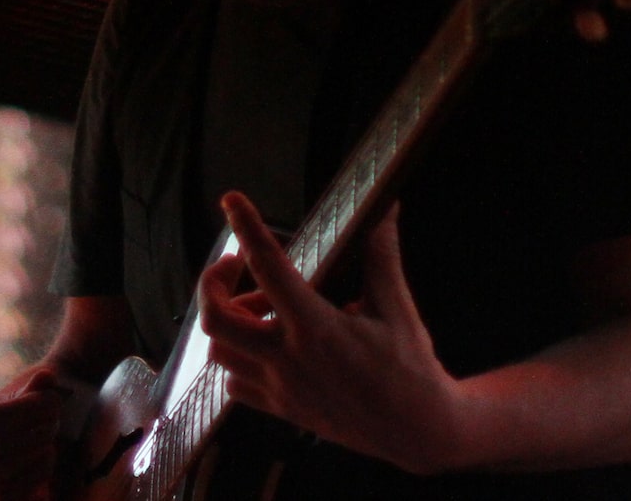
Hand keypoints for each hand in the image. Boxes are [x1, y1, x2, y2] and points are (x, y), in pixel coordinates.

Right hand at [0, 362, 75, 500]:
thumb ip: (18, 397)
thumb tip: (47, 378)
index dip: (28, 410)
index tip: (52, 400)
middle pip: (2, 457)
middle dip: (37, 436)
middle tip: (55, 421)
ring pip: (7, 490)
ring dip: (38, 465)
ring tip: (49, 444)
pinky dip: (33, 487)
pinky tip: (42, 468)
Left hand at [197, 193, 469, 475]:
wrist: (416, 430)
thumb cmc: (409, 369)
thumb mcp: (395, 308)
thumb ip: (381, 256)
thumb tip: (385, 208)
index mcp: (316, 327)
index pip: (268, 267)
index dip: (246, 227)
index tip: (232, 201)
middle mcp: (288, 359)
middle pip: (217, 320)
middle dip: (214, 284)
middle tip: (236, 266)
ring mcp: (280, 388)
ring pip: (220, 352)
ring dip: (228, 321)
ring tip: (260, 306)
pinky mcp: (281, 409)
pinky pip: (236, 384)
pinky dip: (237, 358)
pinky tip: (264, 344)